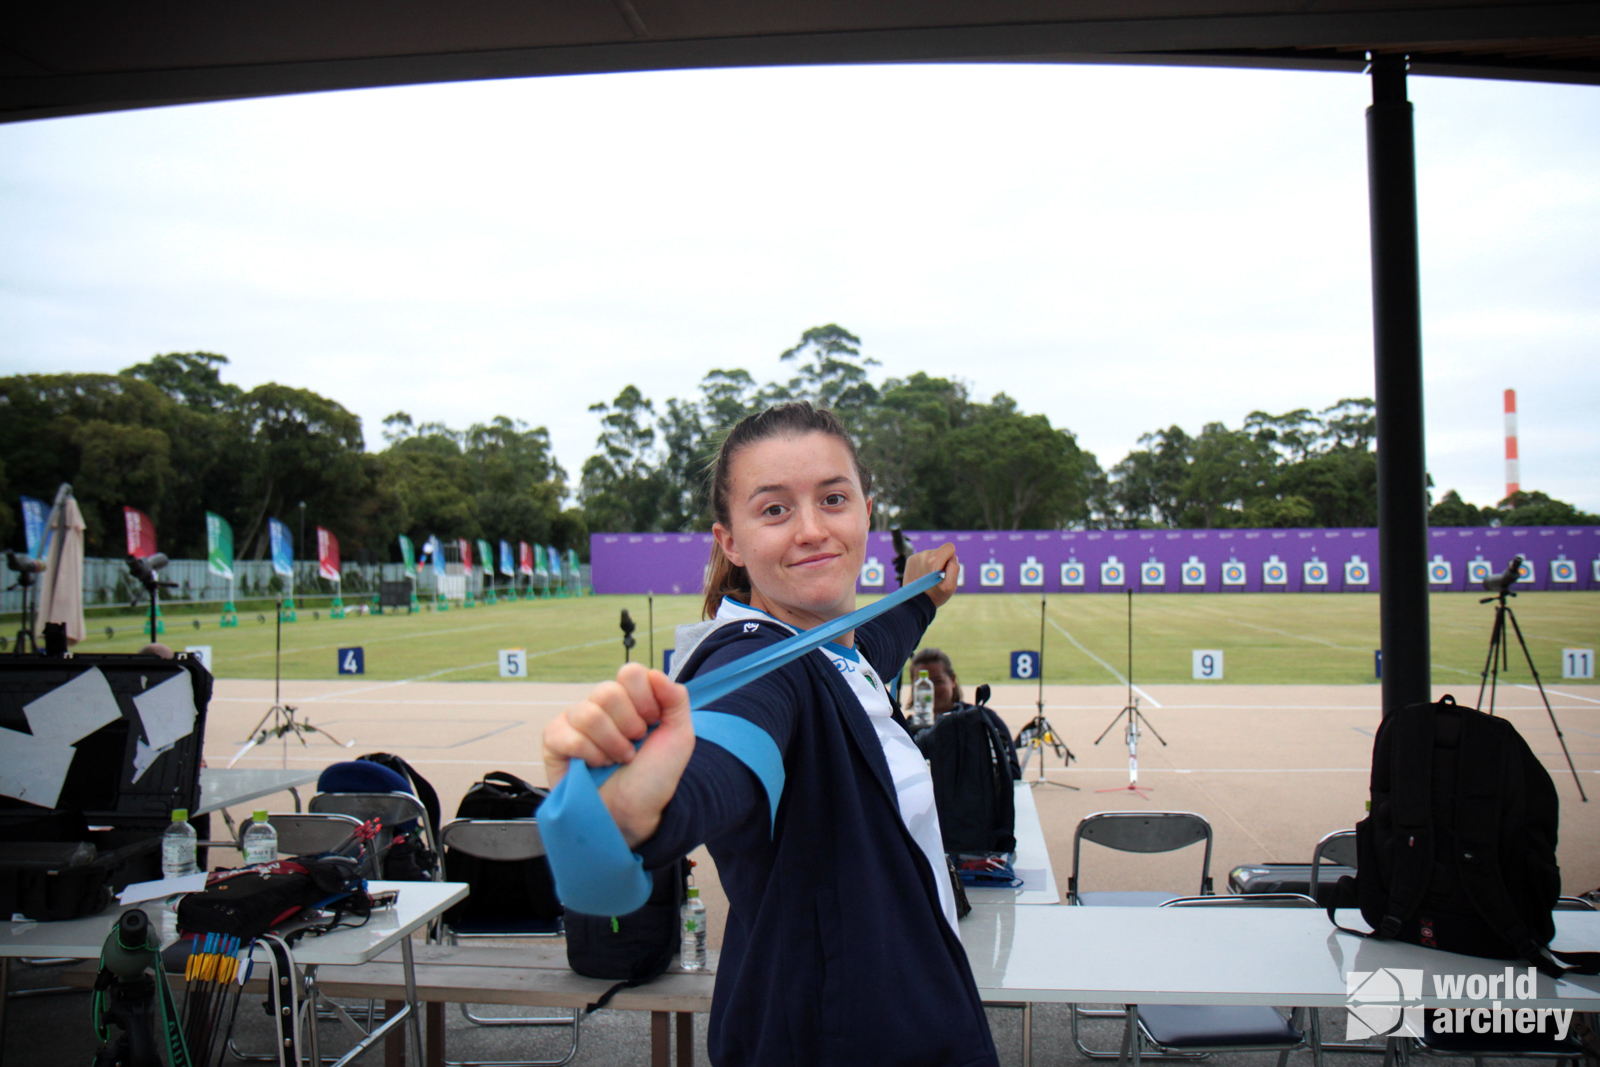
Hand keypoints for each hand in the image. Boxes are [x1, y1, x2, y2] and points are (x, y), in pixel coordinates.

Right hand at [542, 663, 694, 846]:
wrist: (636, 814)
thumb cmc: (654, 778)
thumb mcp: (679, 736)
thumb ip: (675, 698)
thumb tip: (654, 673)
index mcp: (629, 699)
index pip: (630, 672)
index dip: (645, 699)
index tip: (652, 723)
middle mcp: (600, 706)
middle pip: (608, 691)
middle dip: (629, 726)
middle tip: (634, 746)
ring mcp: (575, 722)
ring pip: (587, 713)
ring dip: (611, 744)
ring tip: (618, 760)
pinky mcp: (554, 741)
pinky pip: (566, 734)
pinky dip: (589, 754)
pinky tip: (596, 766)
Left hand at [904, 542, 958, 607]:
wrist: (915, 603)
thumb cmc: (934, 596)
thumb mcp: (951, 586)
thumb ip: (955, 568)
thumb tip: (953, 557)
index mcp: (933, 560)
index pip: (949, 547)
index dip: (951, 558)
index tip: (945, 570)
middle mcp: (923, 555)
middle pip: (940, 551)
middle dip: (941, 561)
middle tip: (936, 577)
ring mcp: (915, 557)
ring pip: (931, 554)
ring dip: (932, 563)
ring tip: (928, 578)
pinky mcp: (910, 560)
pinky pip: (923, 557)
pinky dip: (924, 565)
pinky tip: (922, 576)